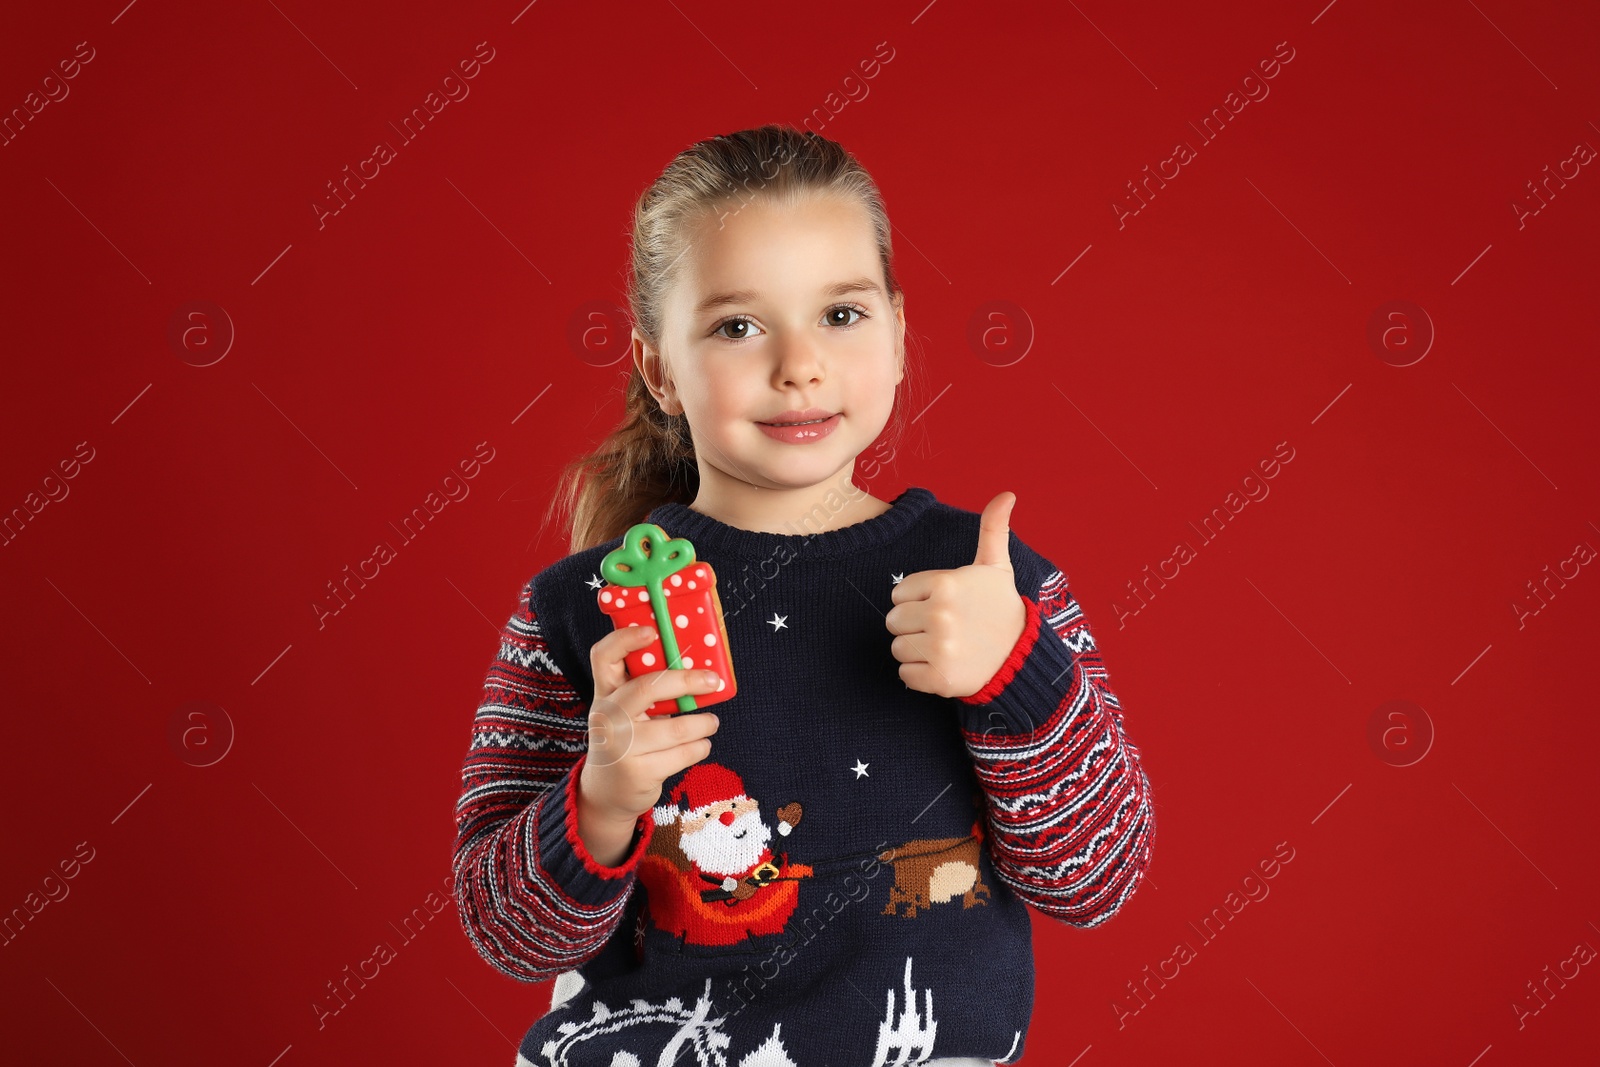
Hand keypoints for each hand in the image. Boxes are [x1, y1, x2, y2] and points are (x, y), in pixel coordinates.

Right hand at [579, 624, 724, 827]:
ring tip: (711, 722)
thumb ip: (646, 689)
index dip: (625, 639)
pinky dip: (700, 747)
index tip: (652, 631)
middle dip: (686, 681)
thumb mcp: (624, 710)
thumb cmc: (625, 738)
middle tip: (713, 681)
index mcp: (604, 692)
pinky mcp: (638, 772)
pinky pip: (683, 754)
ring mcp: (620, 747)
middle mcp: (607, 717)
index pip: (604, 656)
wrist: (606, 791)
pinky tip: (701, 744)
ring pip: (676, 727)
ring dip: (703, 723)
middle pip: (647, 687)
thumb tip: (695, 667)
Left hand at [886, 491, 1027, 698]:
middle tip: (945, 628)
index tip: (944, 605)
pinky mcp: (938, 678)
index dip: (918, 600)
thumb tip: (1007, 494)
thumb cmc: (1001, 609)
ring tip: (946, 647)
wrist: (1022, 658)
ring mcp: (939, 648)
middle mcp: (939, 614)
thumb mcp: (996, 568)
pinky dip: (921, 676)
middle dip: (914, 625)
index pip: (898, 594)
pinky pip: (905, 676)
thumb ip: (992, 529)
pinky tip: (945, 666)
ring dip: (917, 651)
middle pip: (893, 621)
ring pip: (898, 648)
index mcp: (945, 583)